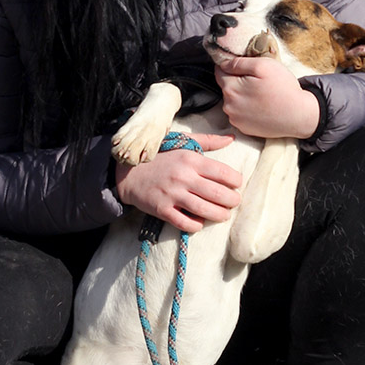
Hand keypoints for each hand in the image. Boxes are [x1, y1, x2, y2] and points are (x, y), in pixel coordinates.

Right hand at [114, 134, 241, 233]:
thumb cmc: (160, 157)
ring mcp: (172, 194)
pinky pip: (185, 223)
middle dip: (232, 201)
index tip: (236, 184)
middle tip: (234, 202)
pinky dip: (196, 225)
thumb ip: (208, 141)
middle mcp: (183, 177)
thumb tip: (231, 138)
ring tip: (223, 214)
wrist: (128, 172)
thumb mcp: (183, 143)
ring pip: (204, 210)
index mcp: (190, 159)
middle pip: (218, 194)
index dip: (236, 181)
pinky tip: (199, 222)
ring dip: (219, 215)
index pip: (223, 172)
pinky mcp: (162, 209)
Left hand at [214, 56, 320, 138]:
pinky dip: (246, 109)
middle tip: (257, 80)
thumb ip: (239, 62)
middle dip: (237, 81)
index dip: (231, 66)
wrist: (299, 115)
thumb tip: (223, 63)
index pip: (220, 71)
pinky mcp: (244, 128)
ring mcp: (235, 119)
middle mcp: (228, 106)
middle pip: (226, 87)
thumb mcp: (263, 65)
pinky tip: (260, 106)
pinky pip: (239, 114)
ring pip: (232, 101)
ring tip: (260, 94)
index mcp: (231, 88)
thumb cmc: (283, 88)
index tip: (244, 67)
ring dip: (241, 95)